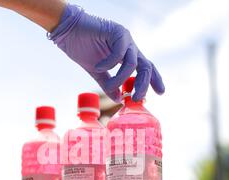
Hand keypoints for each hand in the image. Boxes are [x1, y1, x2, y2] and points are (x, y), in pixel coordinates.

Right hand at [49, 4, 164, 101]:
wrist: (67, 31)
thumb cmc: (81, 48)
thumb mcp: (96, 72)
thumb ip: (108, 84)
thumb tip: (118, 99)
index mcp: (127, 55)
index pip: (145, 68)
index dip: (154, 80)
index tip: (161, 92)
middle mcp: (129, 46)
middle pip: (145, 66)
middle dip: (144, 84)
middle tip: (138, 98)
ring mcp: (124, 38)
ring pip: (132, 62)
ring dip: (122, 78)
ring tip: (111, 86)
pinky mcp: (117, 32)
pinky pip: (120, 52)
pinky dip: (110, 63)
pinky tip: (98, 67)